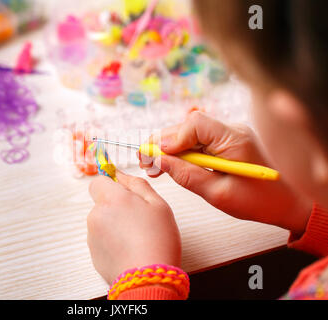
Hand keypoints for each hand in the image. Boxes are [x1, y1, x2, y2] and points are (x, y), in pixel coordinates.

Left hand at [88, 171, 180, 284]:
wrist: (148, 279)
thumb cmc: (158, 241)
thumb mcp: (158, 205)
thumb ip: (137, 185)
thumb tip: (121, 174)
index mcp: (112, 199)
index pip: (98, 182)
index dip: (111, 186)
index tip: (125, 194)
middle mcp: (97, 215)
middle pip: (102, 203)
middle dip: (117, 207)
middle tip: (140, 220)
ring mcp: (92, 236)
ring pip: (103, 222)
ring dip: (115, 225)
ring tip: (137, 238)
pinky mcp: (93, 253)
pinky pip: (102, 240)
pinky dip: (113, 242)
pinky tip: (130, 250)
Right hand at [140, 112, 311, 235]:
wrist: (283, 203)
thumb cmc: (256, 201)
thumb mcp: (217, 193)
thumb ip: (187, 175)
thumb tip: (159, 161)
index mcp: (235, 138)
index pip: (196, 124)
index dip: (172, 138)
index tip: (156, 157)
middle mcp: (231, 130)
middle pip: (188, 126)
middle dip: (163, 143)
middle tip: (144, 163)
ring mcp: (228, 134)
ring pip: (189, 133)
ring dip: (169, 148)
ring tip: (152, 167)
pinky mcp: (224, 142)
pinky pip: (196, 141)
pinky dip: (180, 152)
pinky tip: (168, 163)